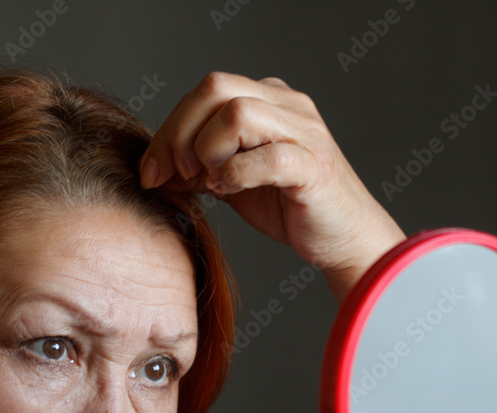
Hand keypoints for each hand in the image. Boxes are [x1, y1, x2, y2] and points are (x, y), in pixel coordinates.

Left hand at [140, 72, 405, 300]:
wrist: (344, 240)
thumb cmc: (290, 210)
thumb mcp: (232, 183)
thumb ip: (199, 167)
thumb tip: (154, 170)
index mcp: (268, 100)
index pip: (205, 90)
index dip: (169, 127)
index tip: (152, 170)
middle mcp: (287, 106)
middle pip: (215, 88)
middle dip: (179, 133)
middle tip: (174, 174)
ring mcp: (304, 132)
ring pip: (239, 113)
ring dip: (207, 149)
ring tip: (206, 181)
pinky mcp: (313, 166)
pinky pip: (267, 156)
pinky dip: (235, 173)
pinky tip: (226, 190)